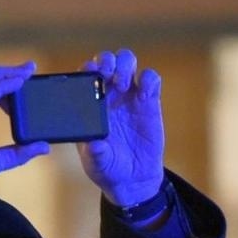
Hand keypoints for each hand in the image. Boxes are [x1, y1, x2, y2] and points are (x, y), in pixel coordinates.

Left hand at [78, 49, 164, 206]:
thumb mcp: (97, 163)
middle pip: (107, 61)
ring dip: (125, 65)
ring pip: (128, 62)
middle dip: (106, 60)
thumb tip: (94, 145)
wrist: (133, 177)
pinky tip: (145, 94)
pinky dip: (149, 79)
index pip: (86, 75)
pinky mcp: (150, 101)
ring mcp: (130, 95)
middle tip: (107, 73)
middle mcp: (109, 94)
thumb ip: (95, 154)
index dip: (87, 68)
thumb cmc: (108, 167)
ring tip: (123, 84)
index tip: (90, 71)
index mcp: (90, 104)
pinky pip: (151, 79)